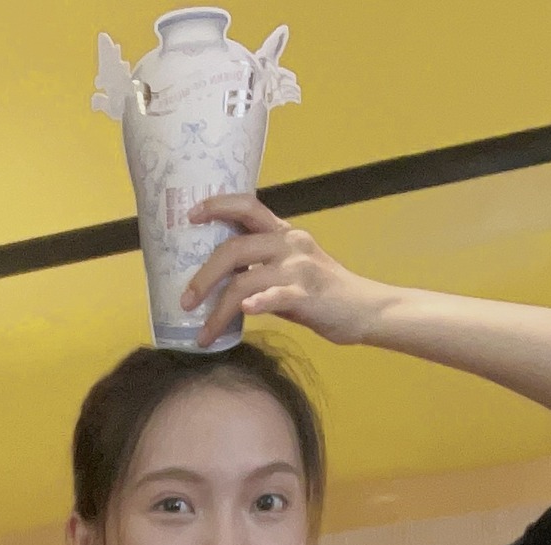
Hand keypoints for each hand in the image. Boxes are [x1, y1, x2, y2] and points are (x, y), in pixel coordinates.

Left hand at [181, 193, 392, 349]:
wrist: (364, 309)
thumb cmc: (321, 293)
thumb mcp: (290, 270)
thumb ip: (260, 267)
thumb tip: (220, 278)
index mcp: (284, 234)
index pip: (247, 207)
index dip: (218, 206)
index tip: (191, 214)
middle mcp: (289, 244)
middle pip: (235, 248)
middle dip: (204, 275)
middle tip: (186, 300)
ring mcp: (298, 269)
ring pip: (245, 282)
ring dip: (218, 310)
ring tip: (203, 333)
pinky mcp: (307, 295)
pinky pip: (277, 296)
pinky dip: (258, 303)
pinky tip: (245, 312)